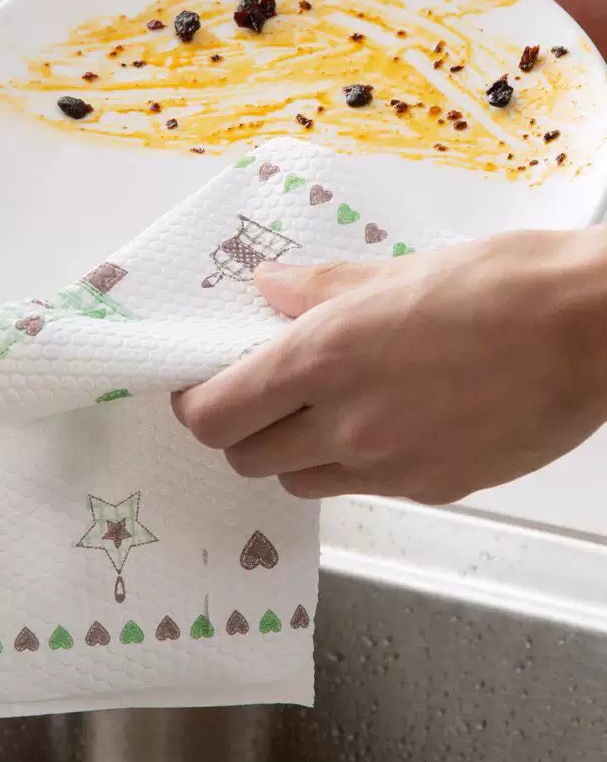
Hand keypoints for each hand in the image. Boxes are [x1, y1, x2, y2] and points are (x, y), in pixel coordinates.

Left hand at [173, 229, 606, 501]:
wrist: (591, 331)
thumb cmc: (500, 286)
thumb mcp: (396, 270)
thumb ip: (319, 288)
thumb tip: (270, 288)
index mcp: (324, 359)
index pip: (215, 415)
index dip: (195, 405)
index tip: (201, 389)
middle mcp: (347, 425)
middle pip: (247, 458)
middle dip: (242, 429)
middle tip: (261, 396)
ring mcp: (391, 467)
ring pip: (300, 482)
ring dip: (293, 453)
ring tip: (326, 412)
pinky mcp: (434, 490)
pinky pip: (364, 489)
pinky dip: (355, 465)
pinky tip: (391, 423)